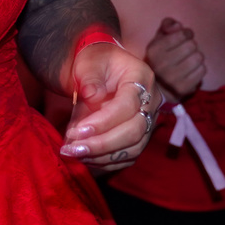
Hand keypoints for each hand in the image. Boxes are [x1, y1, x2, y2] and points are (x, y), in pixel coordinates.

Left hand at [59, 41, 157, 173]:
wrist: (100, 70)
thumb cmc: (94, 62)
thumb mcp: (88, 62)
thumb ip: (90, 78)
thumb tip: (93, 97)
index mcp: (141, 78)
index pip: (127, 106)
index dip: (103, 122)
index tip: (77, 132)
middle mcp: (151, 102)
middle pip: (135, 131)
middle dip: (102, 144)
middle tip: (73, 149)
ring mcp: (148, 121)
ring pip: (133, 149)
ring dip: (102, 156)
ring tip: (74, 154)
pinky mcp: (139, 137)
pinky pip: (127, 157)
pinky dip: (106, 161)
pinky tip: (84, 158)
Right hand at [144, 18, 203, 99]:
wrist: (158, 86)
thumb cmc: (161, 56)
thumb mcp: (159, 38)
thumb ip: (168, 25)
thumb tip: (178, 26)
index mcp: (154, 50)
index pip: (182, 34)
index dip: (186, 34)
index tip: (183, 38)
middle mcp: (161, 65)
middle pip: (192, 45)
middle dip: (191, 46)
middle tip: (186, 51)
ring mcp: (172, 79)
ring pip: (198, 57)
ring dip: (196, 57)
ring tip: (189, 60)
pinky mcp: (183, 89)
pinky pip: (202, 70)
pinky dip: (199, 69)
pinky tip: (191, 71)